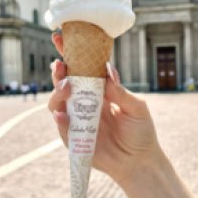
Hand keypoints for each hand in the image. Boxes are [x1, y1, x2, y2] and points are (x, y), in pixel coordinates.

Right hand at [48, 32, 163, 186]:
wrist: (139, 161)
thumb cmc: (140, 132)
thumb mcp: (136, 107)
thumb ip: (120, 90)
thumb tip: (106, 68)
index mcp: (100, 91)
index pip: (82, 69)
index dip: (71, 53)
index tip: (61, 37)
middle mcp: (85, 103)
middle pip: (65, 82)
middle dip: (59, 71)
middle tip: (60, 63)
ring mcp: (77, 119)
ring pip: (57, 102)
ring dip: (58, 92)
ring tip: (66, 86)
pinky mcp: (73, 138)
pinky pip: (61, 126)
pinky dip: (59, 118)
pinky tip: (61, 113)